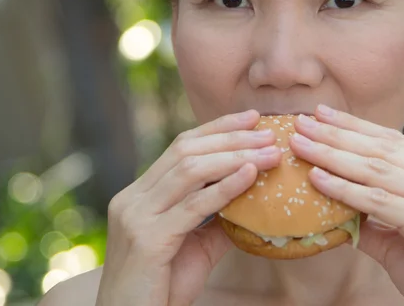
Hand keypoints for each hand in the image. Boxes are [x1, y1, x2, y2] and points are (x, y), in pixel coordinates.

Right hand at [96, 110, 281, 305]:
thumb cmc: (163, 286)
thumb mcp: (195, 245)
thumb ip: (217, 217)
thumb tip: (251, 195)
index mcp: (140, 194)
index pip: (180, 147)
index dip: (217, 128)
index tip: (251, 117)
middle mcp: (133, 198)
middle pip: (186, 150)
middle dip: (231, 137)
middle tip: (267, 131)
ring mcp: (136, 216)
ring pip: (190, 170)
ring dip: (235, 156)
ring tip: (269, 152)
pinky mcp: (147, 239)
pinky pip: (193, 205)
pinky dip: (225, 186)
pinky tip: (251, 174)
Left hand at [290, 105, 403, 305]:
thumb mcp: (402, 241)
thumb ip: (373, 219)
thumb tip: (335, 205)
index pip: (396, 142)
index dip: (357, 126)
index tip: (323, 114)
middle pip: (384, 149)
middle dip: (338, 133)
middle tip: (302, 121)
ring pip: (378, 170)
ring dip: (333, 154)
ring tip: (300, 144)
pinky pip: (379, 202)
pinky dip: (345, 189)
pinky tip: (317, 178)